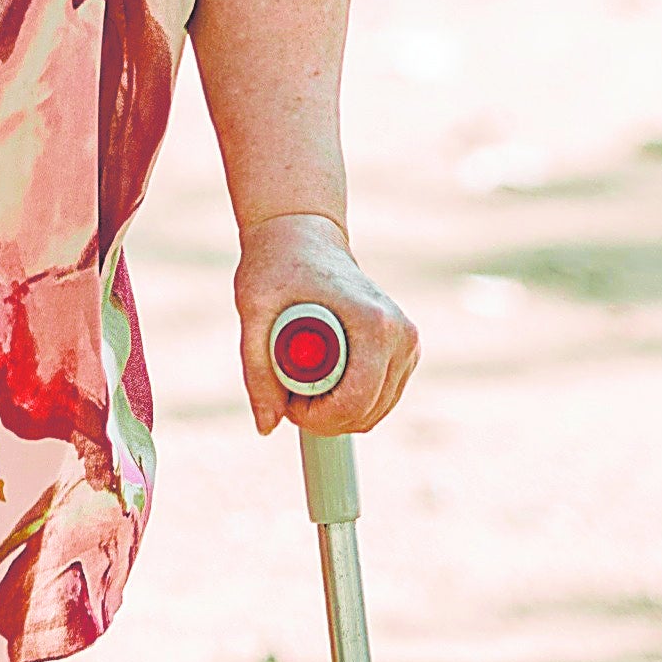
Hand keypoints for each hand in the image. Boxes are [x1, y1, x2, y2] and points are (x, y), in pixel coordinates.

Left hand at [236, 212, 415, 436]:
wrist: (301, 234)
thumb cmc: (277, 265)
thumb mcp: (254, 313)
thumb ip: (257, 372)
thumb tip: (267, 426)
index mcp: (374, 324)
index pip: (356, 402)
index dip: (317, 417)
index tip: (286, 401)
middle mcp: (402, 334)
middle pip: (368, 412)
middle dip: (324, 417)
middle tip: (287, 390)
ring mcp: (408, 342)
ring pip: (376, 411)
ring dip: (338, 410)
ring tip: (302, 378)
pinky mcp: (405, 348)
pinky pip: (380, 399)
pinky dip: (351, 401)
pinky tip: (324, 376)